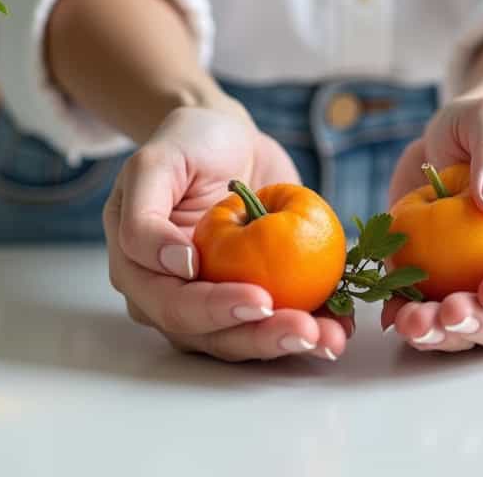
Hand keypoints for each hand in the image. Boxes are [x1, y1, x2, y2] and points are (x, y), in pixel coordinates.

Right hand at [103, 106, 351, 360]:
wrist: (228, 138)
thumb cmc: (186, 144)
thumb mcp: (154, 163)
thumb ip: (144, 216)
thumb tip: (177, 265)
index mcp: (140, 273)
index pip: (176, 305)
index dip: (216, 310)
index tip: (260, 300)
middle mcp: (174, 298)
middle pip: (216, 335)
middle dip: (263, 338)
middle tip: (307, 331)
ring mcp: (217, 301)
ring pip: (250, 337)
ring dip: (292, 343)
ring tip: (331, 337)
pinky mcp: (257, 294)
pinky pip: (282, 319)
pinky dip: (314, 325)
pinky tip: (342, 326)